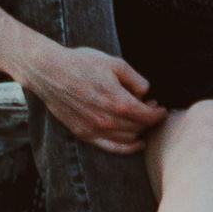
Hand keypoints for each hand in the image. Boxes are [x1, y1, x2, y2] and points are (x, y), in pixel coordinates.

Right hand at [22, 43, 166, 153]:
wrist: (50, 71)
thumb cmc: (82, 63)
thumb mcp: (115, 63)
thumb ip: (136, 80)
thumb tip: (146, 93)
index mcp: (118, 102)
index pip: (147, 116)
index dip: (158, 114)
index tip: (162, 108)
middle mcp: (108, 121)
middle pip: (139, 128)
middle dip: (150, 120)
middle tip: (151, 108)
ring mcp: (95, 129)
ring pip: (128, 139)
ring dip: (140, 131)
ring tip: (142, 120)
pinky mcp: (84, 133)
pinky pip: (111, 147)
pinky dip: (127, 148)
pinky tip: (137, 143)